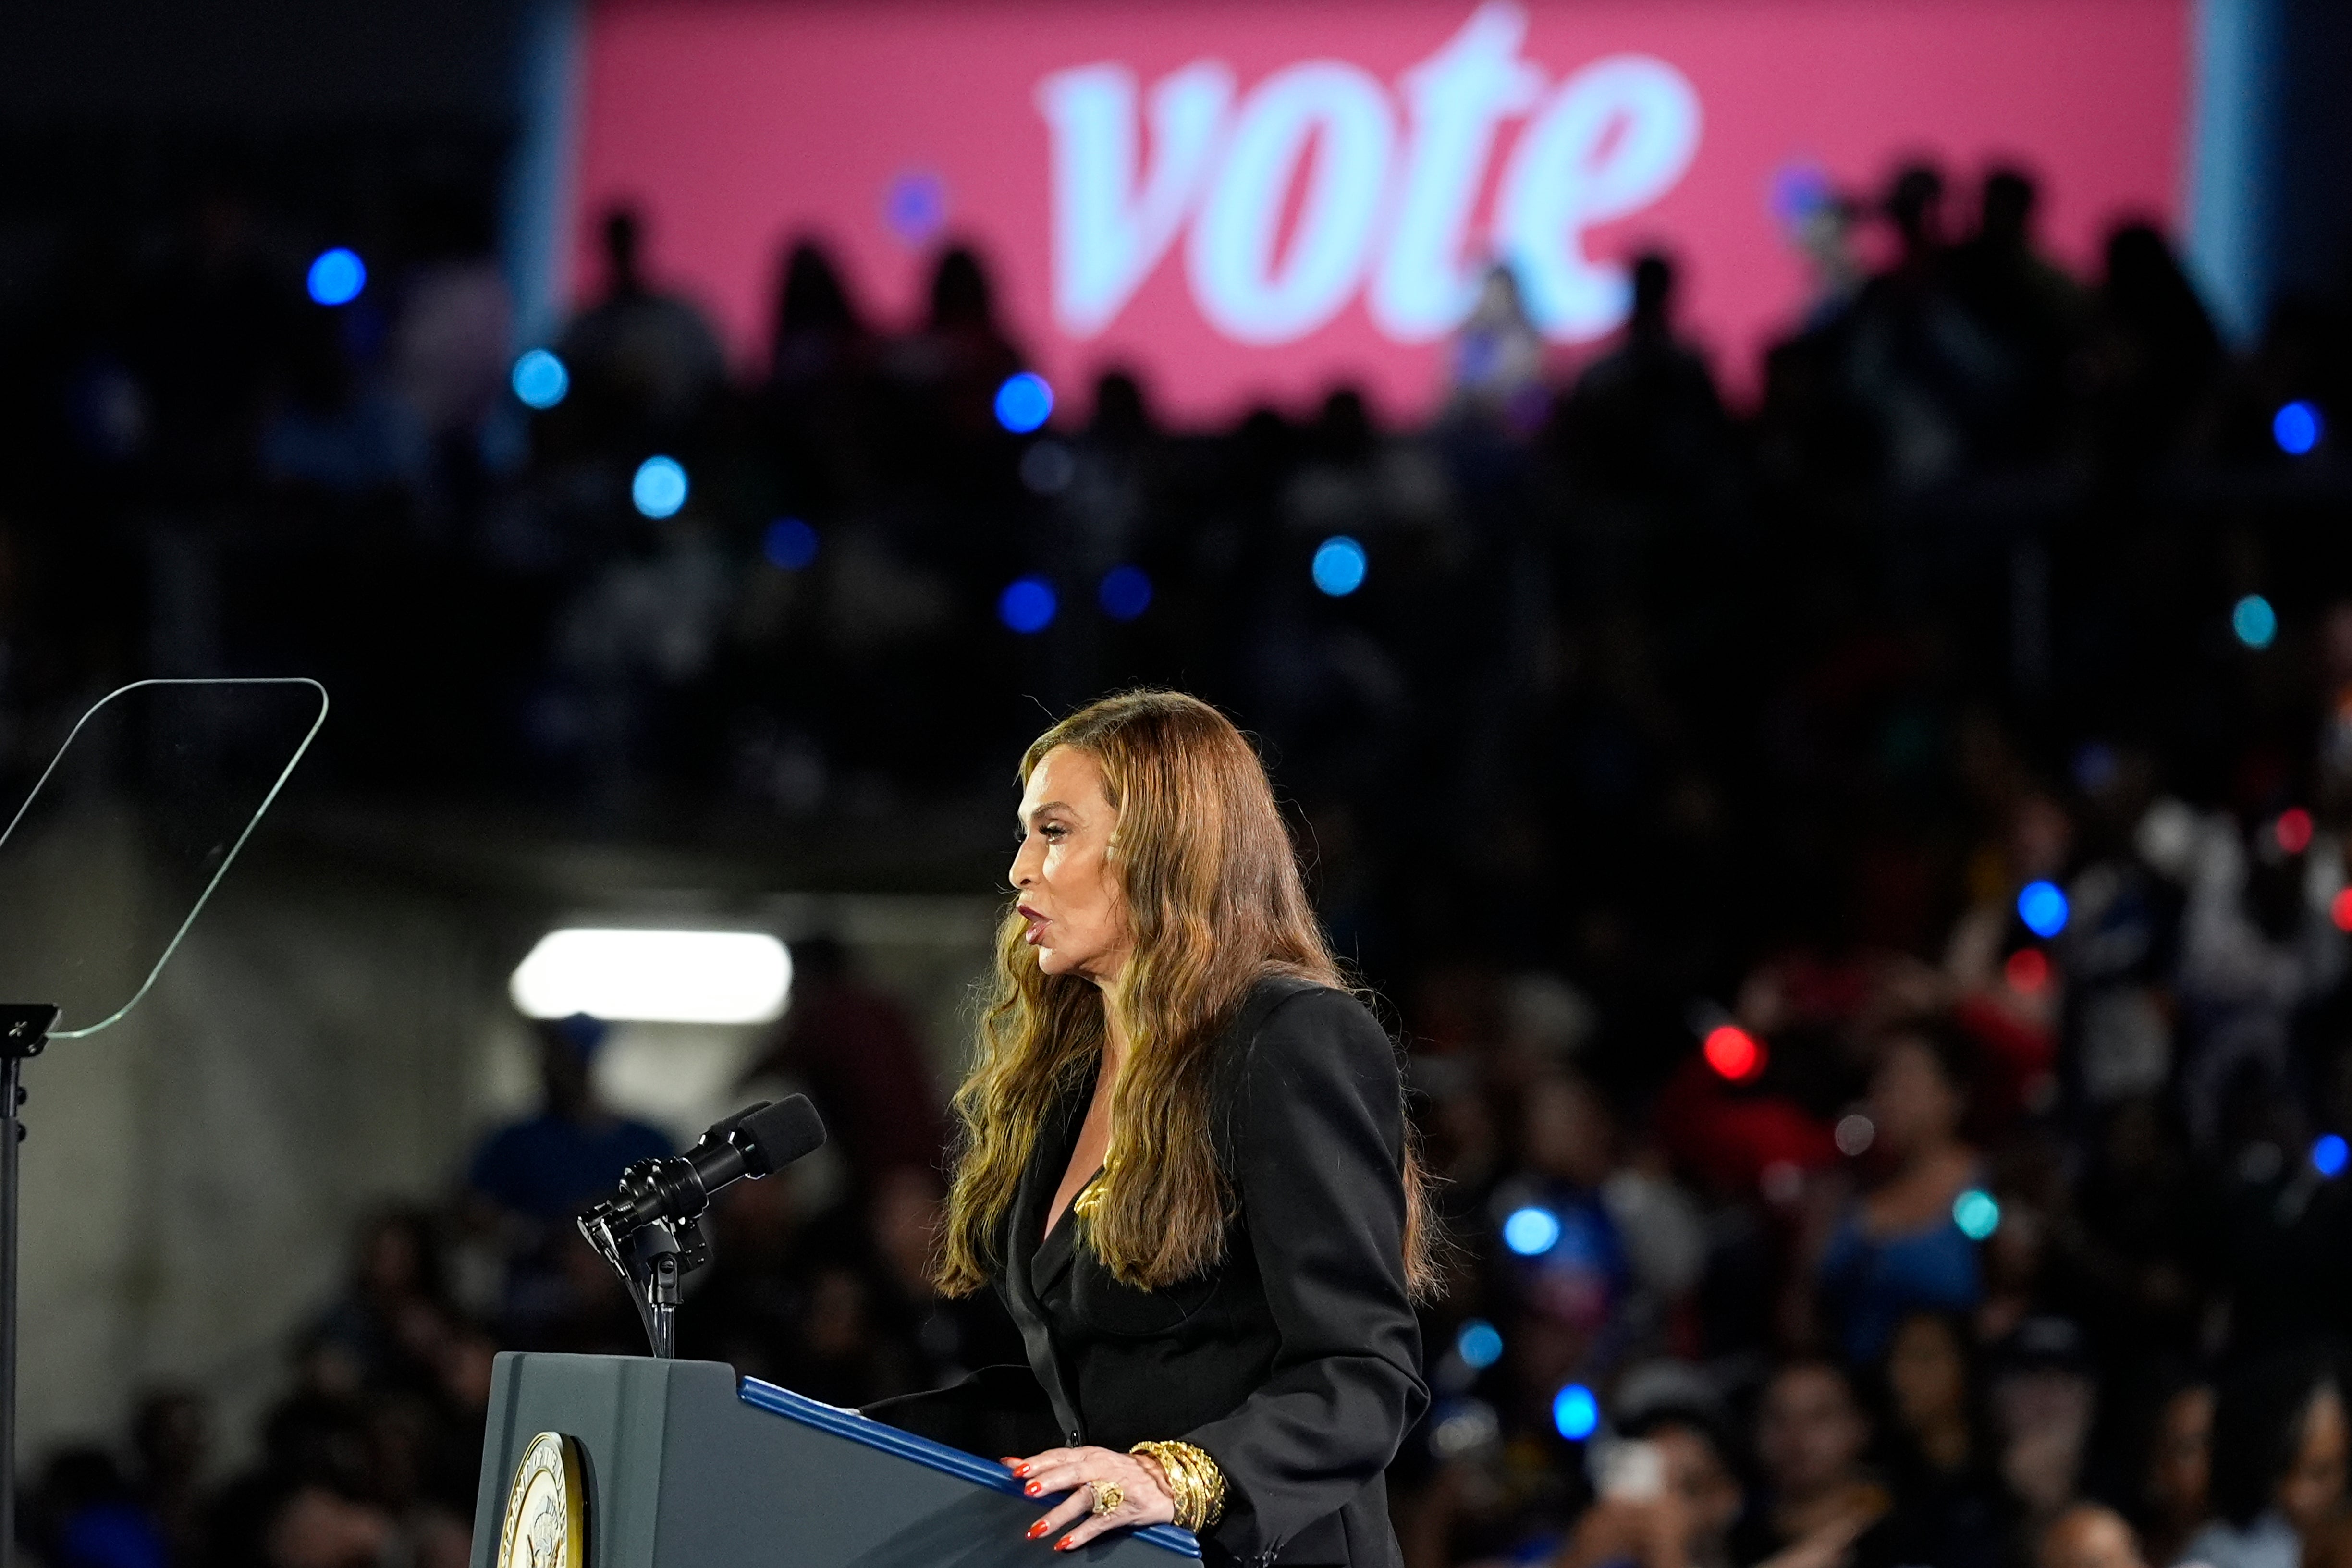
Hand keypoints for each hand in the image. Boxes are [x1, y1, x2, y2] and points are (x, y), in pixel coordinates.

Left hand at [1004, 1446, 1176, 1550]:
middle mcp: (1101, 1469)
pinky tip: (1065, 1542)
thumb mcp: (1090, 1462)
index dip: (1038, 1462)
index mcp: (1090, 1455)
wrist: (1164, 1483)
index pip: (1060, 1455)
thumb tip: (1014, 1463)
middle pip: (1073, 1472)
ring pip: (1084, 1499)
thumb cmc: (1121, 1472)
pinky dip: (1082, 1533)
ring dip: (1060, 1514)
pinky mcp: (1124, 1510)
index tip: (1016, 1469)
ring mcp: (1114, 1489)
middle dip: (1050, 1481)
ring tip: (1038, 1528)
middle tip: (1029, 1491)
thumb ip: (1055, 1465)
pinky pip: (1100, 1523)